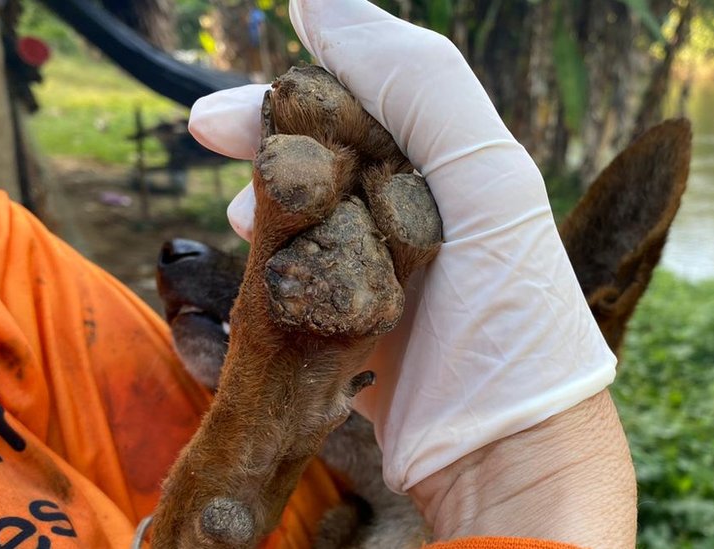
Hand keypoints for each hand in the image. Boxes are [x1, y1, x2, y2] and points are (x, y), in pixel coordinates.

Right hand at [188, 0, 621, 534]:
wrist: (508, 460)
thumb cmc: (510, 324)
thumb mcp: (484, 183)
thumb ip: (420, 81)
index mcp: (459, 169)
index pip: (370, 100)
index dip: (301, 88)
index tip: (237, 97)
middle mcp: (427, 215)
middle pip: (333, 153)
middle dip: (268, 138)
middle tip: (203, 130)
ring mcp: (393, 275)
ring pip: (312, 214)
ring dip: (266, 201)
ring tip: (236, 214)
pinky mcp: (363, 332)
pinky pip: (305, 279)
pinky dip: (272, 265)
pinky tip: (255, 268)